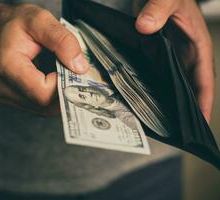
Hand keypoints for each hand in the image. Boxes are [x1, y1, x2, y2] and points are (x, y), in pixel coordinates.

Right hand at [0, 4, 88, 115]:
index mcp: (6, 66)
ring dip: (60, 96)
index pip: (43, 93)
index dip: (63, 84)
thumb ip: (62, 41)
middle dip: (65, 92)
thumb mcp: (41, 20)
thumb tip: (80, 68)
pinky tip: (54, 81)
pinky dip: (52, 97)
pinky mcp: (11, 100)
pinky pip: (39, 107)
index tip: (71, 67)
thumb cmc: (16, 23)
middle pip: (45, 106)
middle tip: (74, 73)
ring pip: (44, 110)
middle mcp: (2, 87)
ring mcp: (5, 96)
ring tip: (63, 75)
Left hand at [135, 0, 214, 122]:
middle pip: (188, 88)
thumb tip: (145, 27)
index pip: (204, 79)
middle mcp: (186, 55)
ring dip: (169, 102)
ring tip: (162, 123)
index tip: (202, 122)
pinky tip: (146, 100)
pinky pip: (157, 75)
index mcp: (197, 46)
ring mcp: (171, 56)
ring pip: (173, 84)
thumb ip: (158, 8)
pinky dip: (154, 89)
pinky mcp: (157, 53)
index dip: (204, 101)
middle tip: (178, 132)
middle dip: (186, 110)